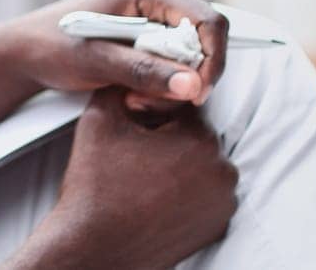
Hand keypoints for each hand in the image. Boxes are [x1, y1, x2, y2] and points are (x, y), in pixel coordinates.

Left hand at [0, 0, 227, 106]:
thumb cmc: (52, 46)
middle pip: (205, 40)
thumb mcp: (95, 61)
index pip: (208, 21)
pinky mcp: (151, 34)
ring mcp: (156, 15)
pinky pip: (177, 62)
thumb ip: (144, 71)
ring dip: (174, 85)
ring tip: (135, 101)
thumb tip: (193, 86)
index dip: (212, 60)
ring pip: (193, 56)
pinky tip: (134, 95)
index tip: (197, 95)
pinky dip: (163, 84)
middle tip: (150, 103)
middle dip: (190, 77)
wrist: (26, 50)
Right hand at [7, 89, 237, 269]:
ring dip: (178, 162)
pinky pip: (205, 192)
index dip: (153, 108)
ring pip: (201, 163)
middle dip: (168, 135)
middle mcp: (222, 171)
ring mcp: (222, 203)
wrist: (93, 248)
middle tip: (134, 150)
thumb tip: (136, 67)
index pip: (182, 104)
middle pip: (194, 134)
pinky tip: (154, 192)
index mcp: (199, 139)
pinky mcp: (216, 226)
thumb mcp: (100, 117)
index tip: (133, 122)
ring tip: (142, 173)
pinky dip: (185, 188)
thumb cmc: (95, 187)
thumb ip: (123, 81)